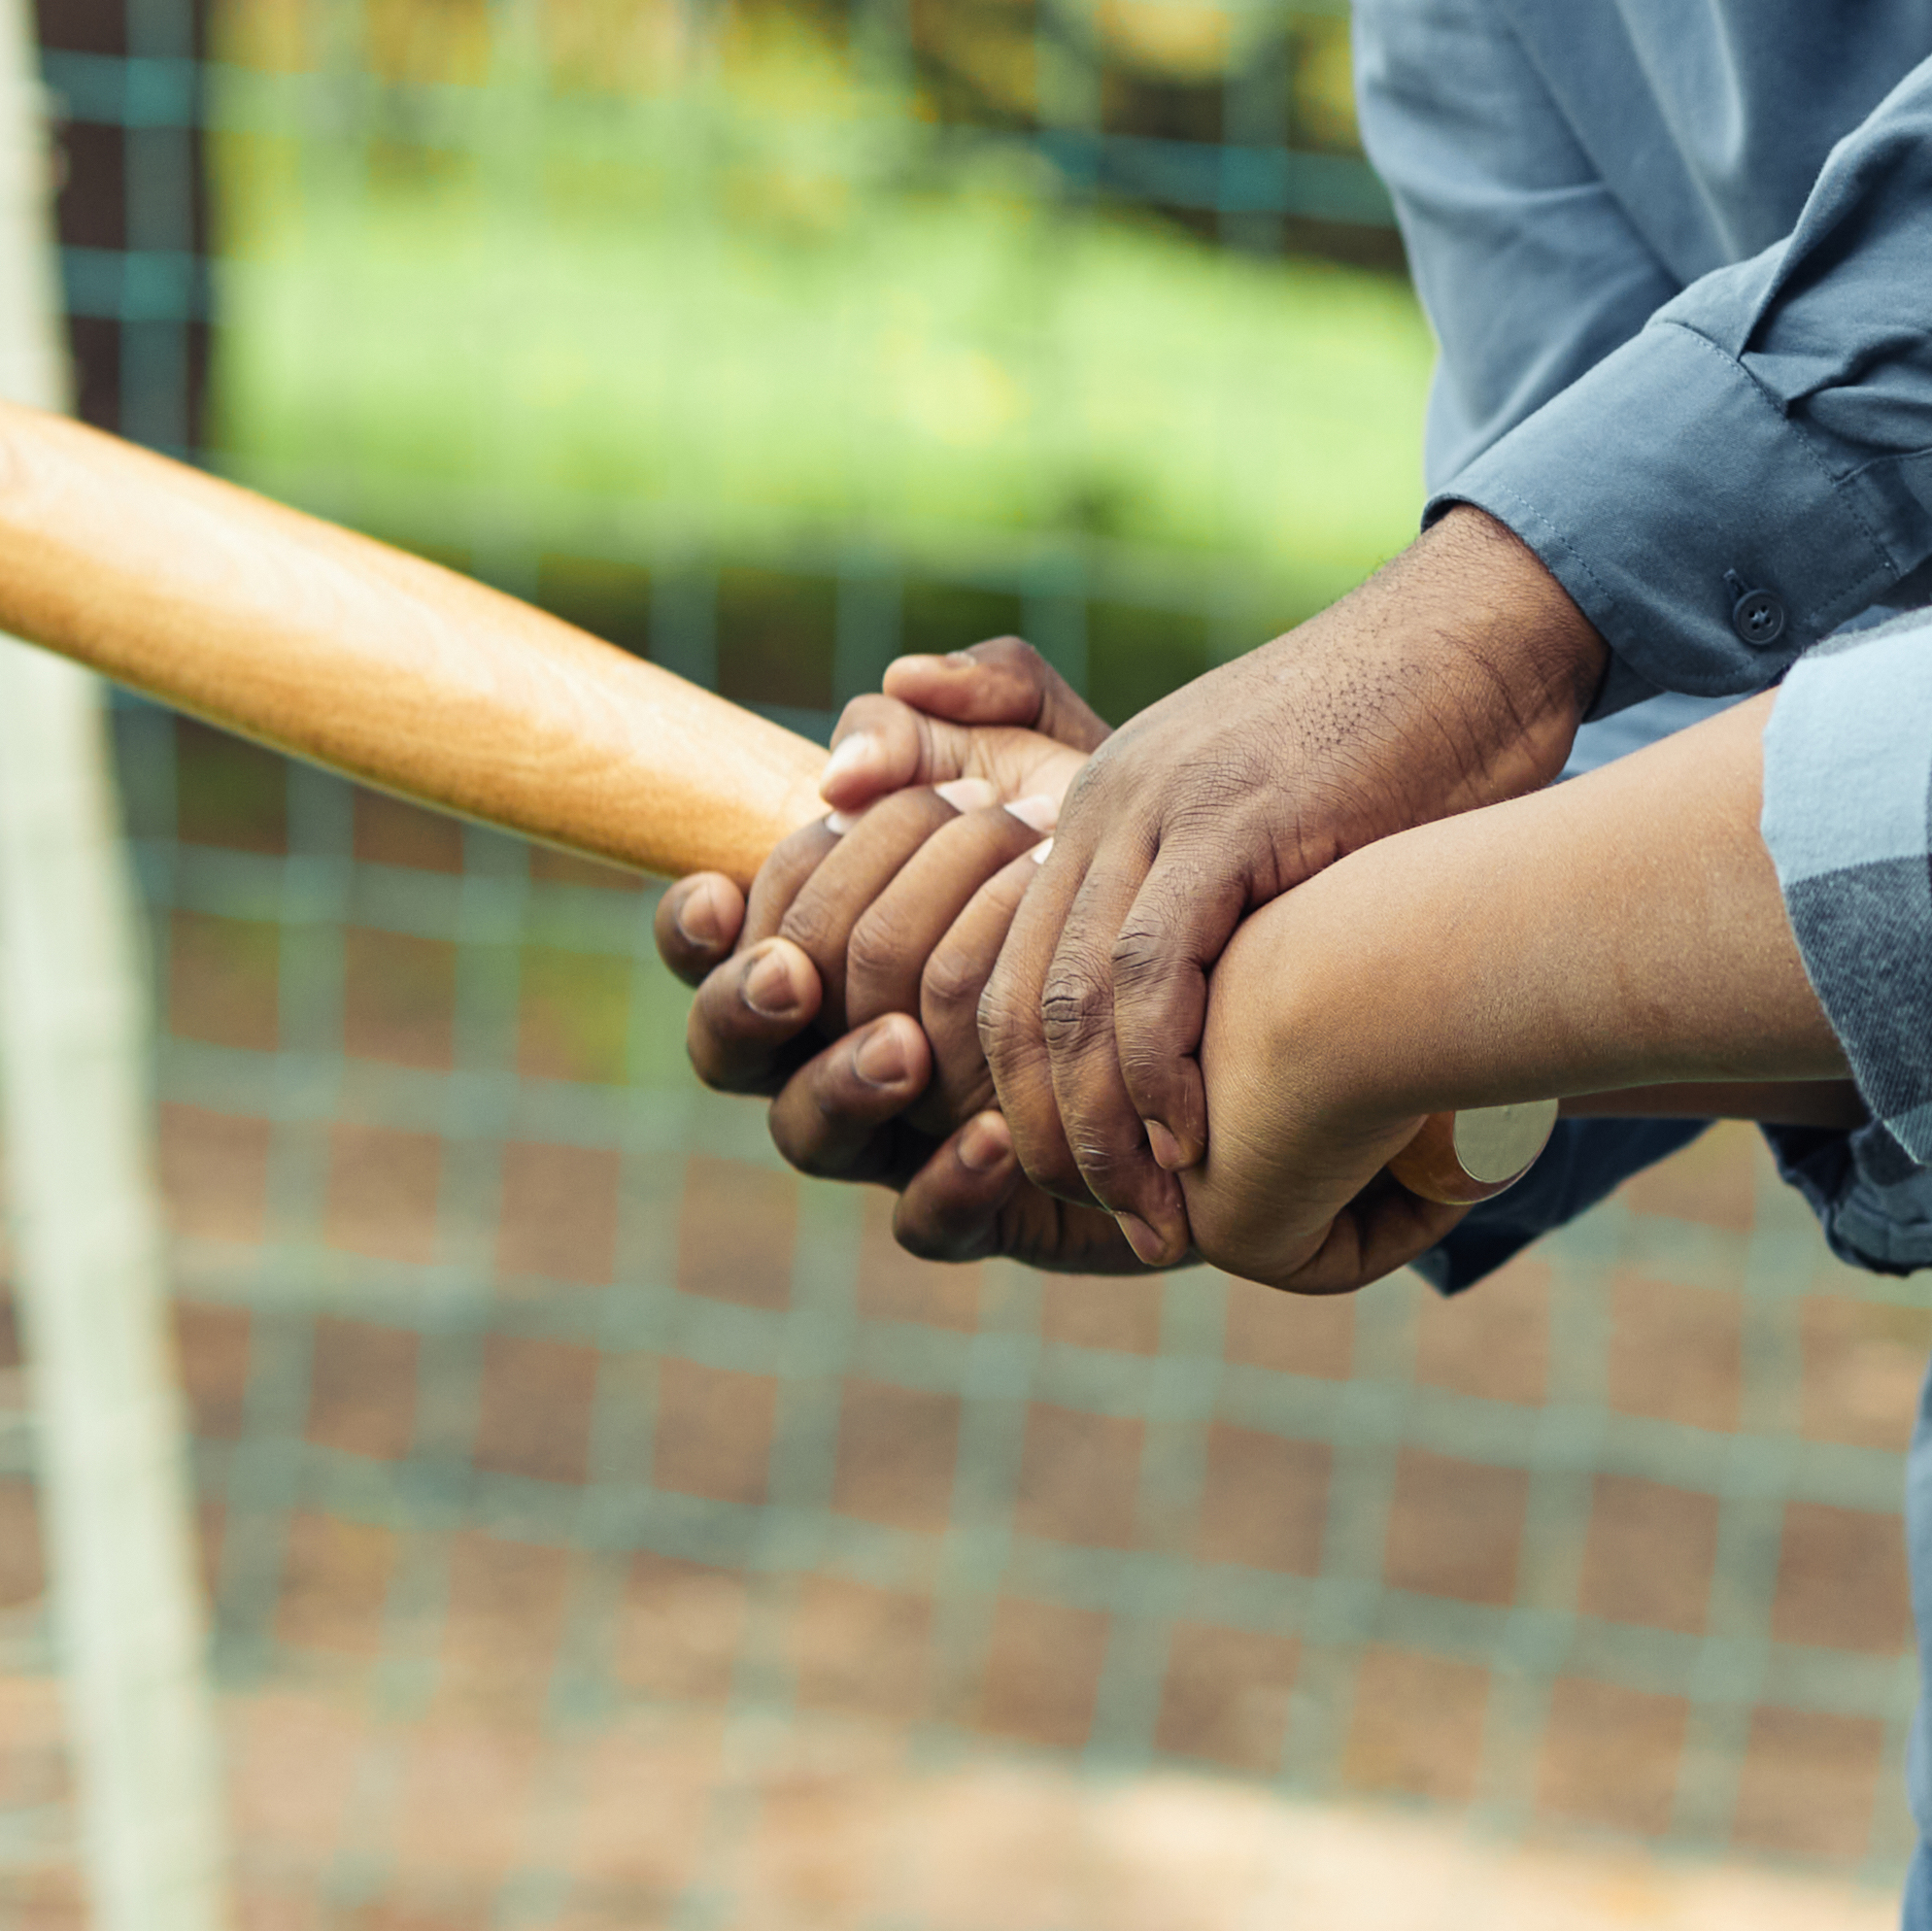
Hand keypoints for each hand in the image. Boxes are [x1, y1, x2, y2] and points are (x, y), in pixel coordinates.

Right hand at [650, 640, 1151, 1267]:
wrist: (1236, 940)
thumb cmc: (1106, 832)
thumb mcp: (1046, 742)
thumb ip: (962, 707)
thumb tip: (851, 757)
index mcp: (818, 930)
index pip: (712, 940)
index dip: (695, 929)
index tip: (721, 897)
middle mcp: (834, 1034)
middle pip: (732, 1042)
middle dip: (757, 1000)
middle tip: (799, 970)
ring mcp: (900, 1124)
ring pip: (810, 1135)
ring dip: (841, 1085)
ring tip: (899, 1049)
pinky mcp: (987, 1199)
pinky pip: (931, 1223)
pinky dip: (947, 1183)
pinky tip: (989, 1134)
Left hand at [974, 509, 1600, 1263]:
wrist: (1479, 637)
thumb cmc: (1408, 747)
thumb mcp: (1278, 830)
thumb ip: (1230, 918)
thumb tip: (1239, 1044)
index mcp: (1102, 810)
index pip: (1000, 978)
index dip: (1027, 1103)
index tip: (1088, 1192)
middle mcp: (1104, 805)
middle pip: (1010, 1002)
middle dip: (1049, 1137)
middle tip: (1119, 1226)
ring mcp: (1158, 805)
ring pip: (1070, 997)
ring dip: (1101, 1130)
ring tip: (1153, 1215)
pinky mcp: (1228, 816)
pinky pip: (1154, 965)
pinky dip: (1160, 1068)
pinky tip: (1195, 1139)